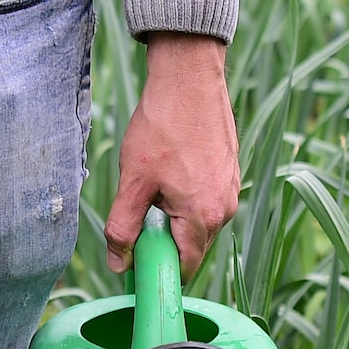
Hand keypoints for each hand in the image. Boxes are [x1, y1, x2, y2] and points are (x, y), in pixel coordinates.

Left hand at [105, 32, 240, 276]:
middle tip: (139, 213)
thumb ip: (123, 228)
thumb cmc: (162, 126)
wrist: (189, 76)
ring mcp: (231, 188)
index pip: (186, 268)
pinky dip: (185, 197)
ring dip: (173, 216)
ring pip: (197, 223)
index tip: (136, 264)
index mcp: (205, 216)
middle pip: (191, 247)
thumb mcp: (133, 182)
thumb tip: (117, 264)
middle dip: (163, 240)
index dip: (158, 272)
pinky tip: (169, 170)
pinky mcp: (229, 171)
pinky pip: (205, 200)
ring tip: (154, 184)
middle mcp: (226, 207)